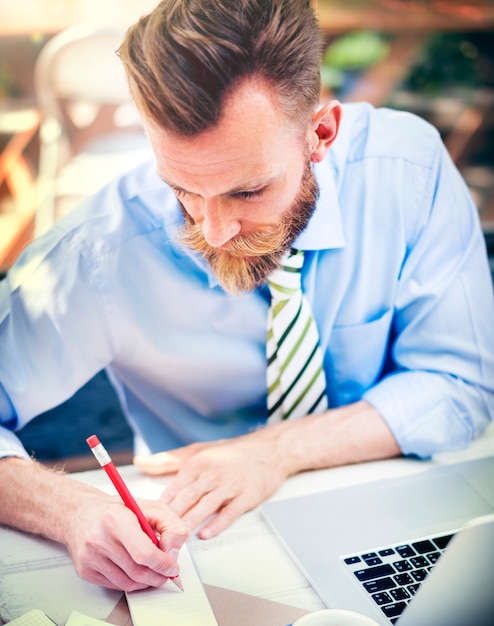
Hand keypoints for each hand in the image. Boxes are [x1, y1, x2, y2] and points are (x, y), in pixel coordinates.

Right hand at [66, 493, 188, 590]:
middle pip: (137, 571)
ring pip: (128, 583)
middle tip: (167, 571)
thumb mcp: (150, 507)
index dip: (163, 564)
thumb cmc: (118, 510)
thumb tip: (173, 551)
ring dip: (146, 580)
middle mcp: (99, 538)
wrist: (81, 514)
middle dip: (158, 575)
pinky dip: (131, 581)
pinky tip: (133, 567)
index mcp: (116, 518)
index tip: (173, 566)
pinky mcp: (85, 571)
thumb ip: (170, 525)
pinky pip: (116, 586)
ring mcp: (90, 557)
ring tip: (151, 567)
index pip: (144, 553)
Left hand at [134, 428, 289, 539]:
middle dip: (171, 518)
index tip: (148, 520)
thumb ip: (168, 459)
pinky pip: (230, 512)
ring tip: (176, 538)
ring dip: (190, 522)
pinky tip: (205, 534)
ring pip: (206, 506)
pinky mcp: (247, 496)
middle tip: (157, 535)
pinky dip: (217, 524)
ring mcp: (230, 485)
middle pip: (187, 498)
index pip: (173, 487)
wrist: (269, 450)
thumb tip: (141, 462)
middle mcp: (213, 474)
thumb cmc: (231, 453)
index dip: (160, 505)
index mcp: (198, 463)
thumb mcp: (197, 451)